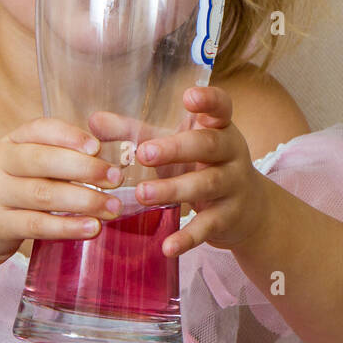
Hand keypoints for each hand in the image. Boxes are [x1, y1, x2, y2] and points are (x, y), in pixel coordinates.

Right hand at [0, 118, 125, 267]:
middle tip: (115, 178)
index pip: (40, 129)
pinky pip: (37, 225)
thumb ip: (56, 158)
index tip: (98, 146)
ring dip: (83, 200)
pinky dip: (67, 227)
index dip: (69, 136)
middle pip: (43, 160)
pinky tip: (91, 228)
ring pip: (43, 194)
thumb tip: (106, 159)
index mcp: (10, 142)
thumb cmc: (8, 190)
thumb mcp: (23, 165)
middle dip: (84, 168)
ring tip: (112, 207)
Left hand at [132, 85, 269, 256]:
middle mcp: (231, 153)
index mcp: (219, 127)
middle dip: (177, 148)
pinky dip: (188, 237)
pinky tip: (167, 246)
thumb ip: (136, 132)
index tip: (188, 96)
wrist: (249, 209)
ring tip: (141, 194)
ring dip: (174, 189)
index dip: (208, 100)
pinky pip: (208, 226)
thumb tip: (93, 120)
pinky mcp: (229, 217)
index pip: (221, 106)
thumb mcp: (175, 144)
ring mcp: (233, 185)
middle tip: (143, 153)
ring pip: (206, 184)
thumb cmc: (201, 165)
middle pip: (209, 145)